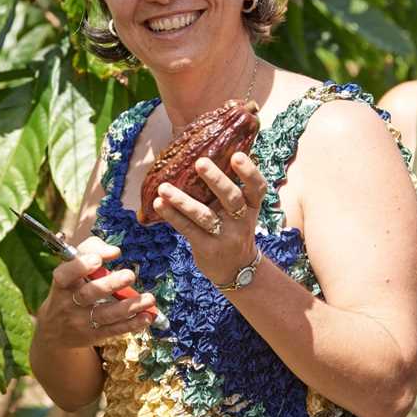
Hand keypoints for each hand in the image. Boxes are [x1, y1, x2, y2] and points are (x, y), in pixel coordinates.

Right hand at [34, 236, 154, 348]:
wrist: (55, 329)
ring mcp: (80, 321)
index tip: (97, 260)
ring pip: (106, 314)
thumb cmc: (71, 287)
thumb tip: (114, 251)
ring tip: (149, 298)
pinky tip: (147, 316)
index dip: (80, 267)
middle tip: (130, 275)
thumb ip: (92, 250)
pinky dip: (132, 324)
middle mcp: (68, 303)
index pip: (65, 274)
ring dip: (129, 307)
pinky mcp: (93, 335)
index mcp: (62, 283)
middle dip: (110, 284)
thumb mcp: (73, 266)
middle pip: (88, 294)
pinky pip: (114, 330)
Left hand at [152, 151, 266, 285]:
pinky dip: (173, 215)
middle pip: (231, 198)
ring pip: (204, 216)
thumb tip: (216, 147)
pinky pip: (188, 229)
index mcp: (251, 206)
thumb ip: (232, 186)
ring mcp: (224, 235)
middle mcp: (241, 220)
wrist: (236, 269)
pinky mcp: (207, 247)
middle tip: (200, 162)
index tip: (237, 155)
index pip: (257, 187)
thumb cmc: (233, 227)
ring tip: (163, 188)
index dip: (249, 172)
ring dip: (182, 201)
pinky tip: (159, 204)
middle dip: (216, 180)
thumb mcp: (241, 209)